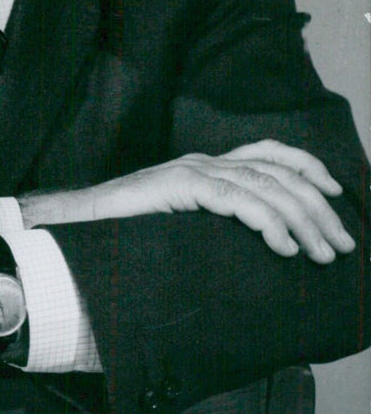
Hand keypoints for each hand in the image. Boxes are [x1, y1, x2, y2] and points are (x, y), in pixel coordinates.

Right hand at [20, 140, 355, 262]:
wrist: (71, 225)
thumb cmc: (120, 237)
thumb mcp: (178, 230)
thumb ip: (210, 231)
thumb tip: (251, 259)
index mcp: (204, 168)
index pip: (267, 155)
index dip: (306, 167)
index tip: (336, 193)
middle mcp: (202, 162)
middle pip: (276, 173)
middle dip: (317, 206)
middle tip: (341, 243)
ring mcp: (191, 171)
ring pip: (264, 186)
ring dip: (301, 220)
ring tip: (321, 253)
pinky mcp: (179, 186)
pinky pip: (236, 199)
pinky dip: (267, 222)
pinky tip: (284, 248)